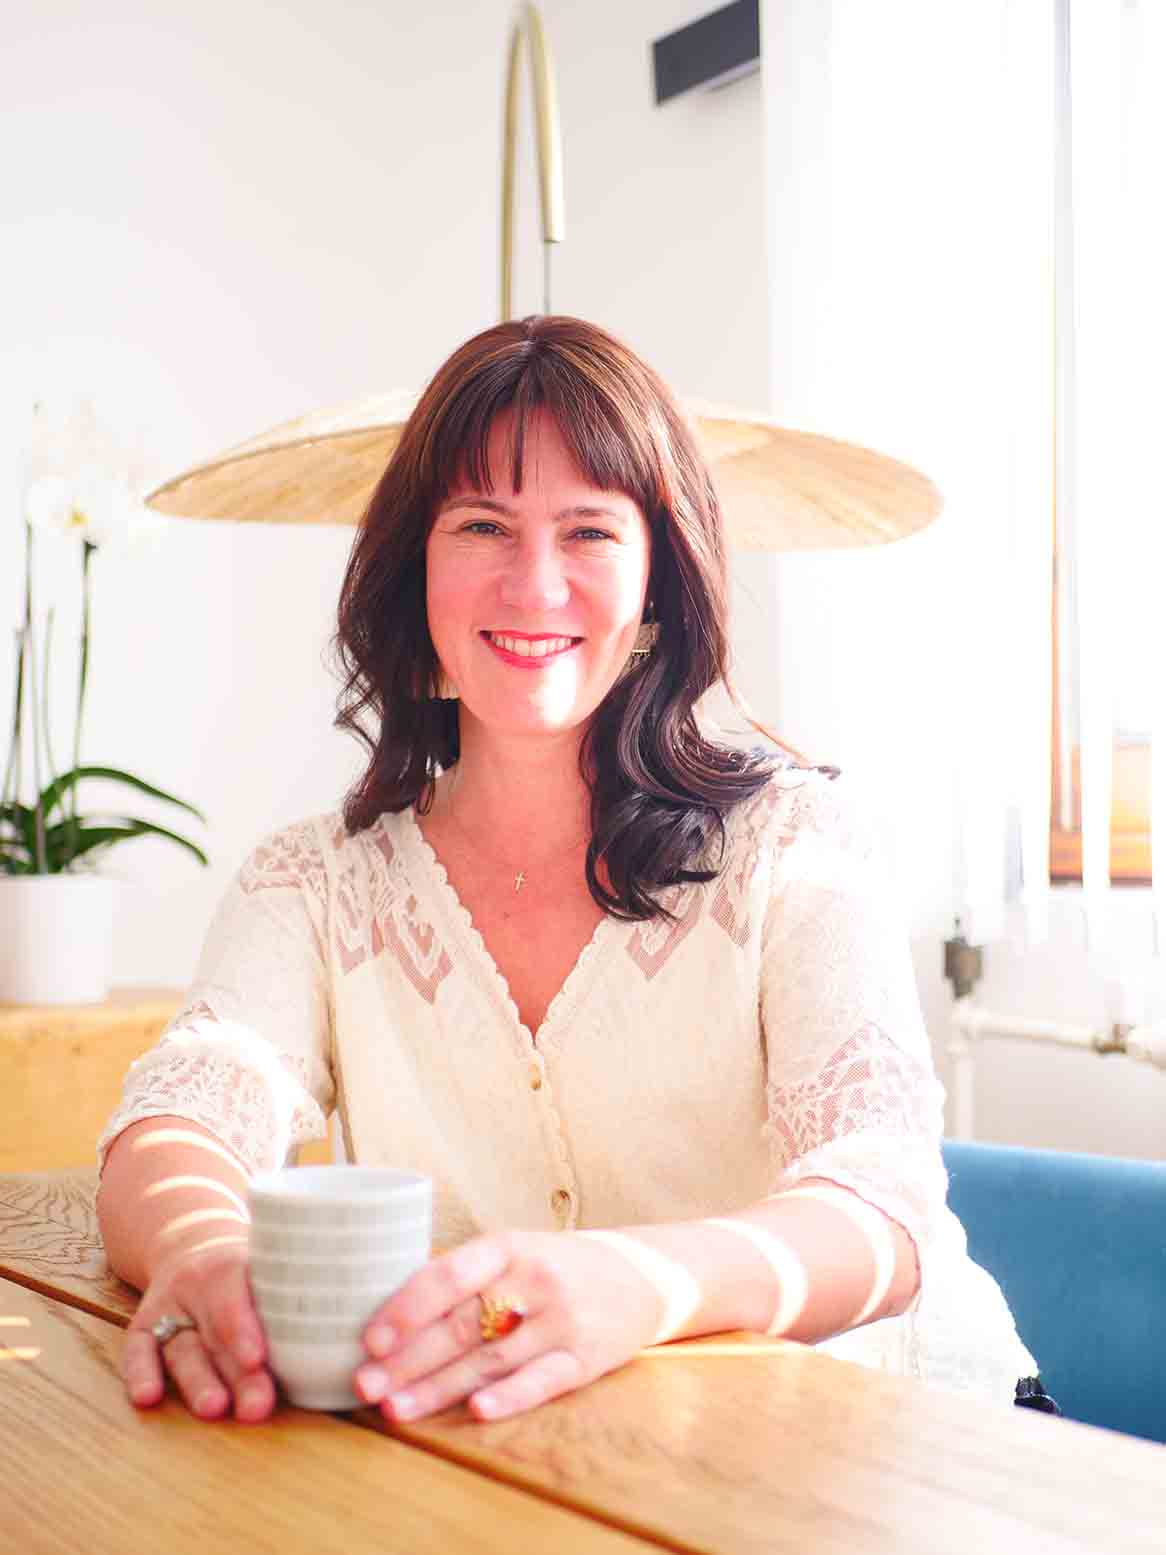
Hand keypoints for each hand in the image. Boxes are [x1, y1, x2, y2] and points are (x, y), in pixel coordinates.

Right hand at [121, 1240, 276, 1422]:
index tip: (258, 1358)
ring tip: (214, 1409)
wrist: (191, 1246)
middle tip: (257, 1407)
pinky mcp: (143, 1328)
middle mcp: (195, 1283)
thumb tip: (336, 1340)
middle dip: (238, 1373)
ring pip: (182, 1348)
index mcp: (230, 1263)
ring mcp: (166, 1306)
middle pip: (216, 1333)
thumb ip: (290, 1295)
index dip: (244, 1326)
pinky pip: (138, 1351)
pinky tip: (148, 1398)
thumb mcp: (266, 1267)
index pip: (234, 1293)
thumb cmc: (247, 1269)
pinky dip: (141, 1374)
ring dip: (198, 1382)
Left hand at [352, 1229, 669, 1423]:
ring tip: (394, 1408)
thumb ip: (464, 1276)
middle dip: (408, 1358)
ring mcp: (561, 1321)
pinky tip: (477, 1411)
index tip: (369, 1337)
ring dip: (438, 1388)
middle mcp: (534, 1281)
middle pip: (461, 1325)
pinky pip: (542, 1381)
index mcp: (509, 1247)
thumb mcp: (515, 1251)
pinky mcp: (583, 1359)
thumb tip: (388, 1309)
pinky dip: (510, 1396)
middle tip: (365, 1384)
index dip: (408, 1307)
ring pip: (489, 1359)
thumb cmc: (556, 1266)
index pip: (450, 1274)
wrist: (641, 1275)